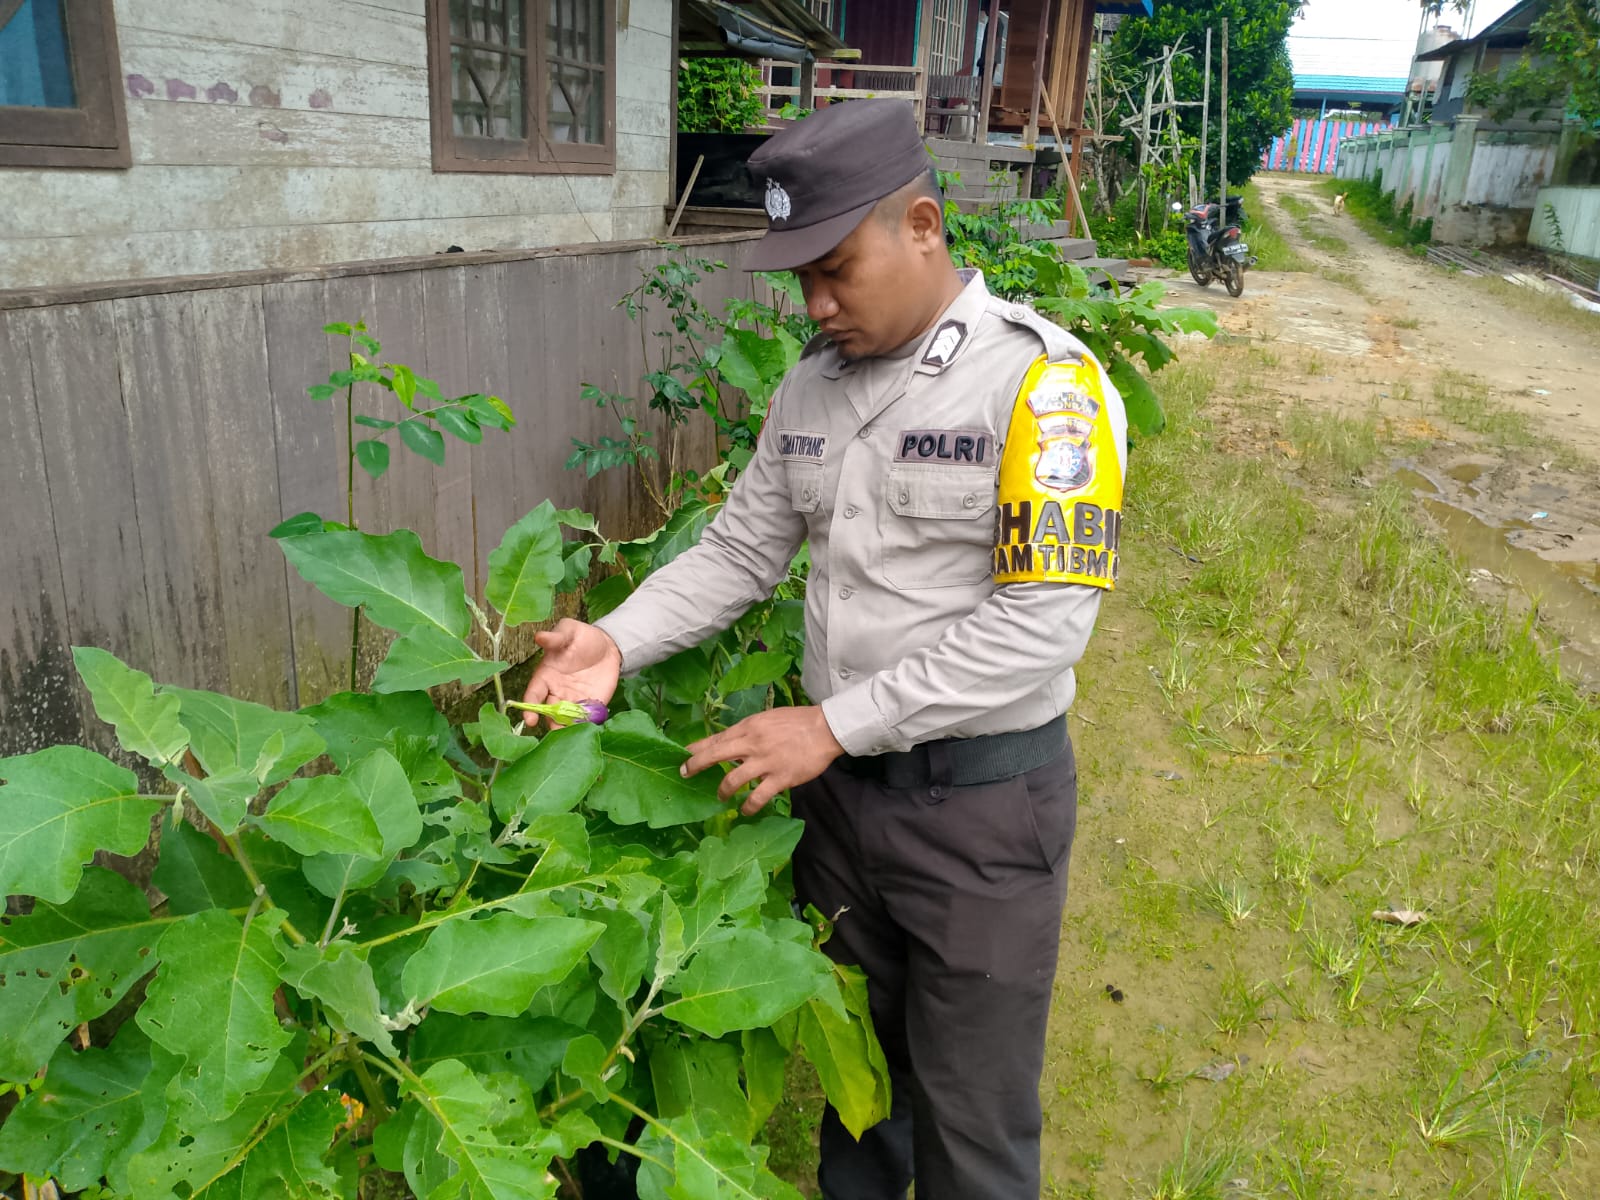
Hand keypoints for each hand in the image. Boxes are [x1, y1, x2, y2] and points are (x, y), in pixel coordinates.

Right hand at [521, 619, 621, 726]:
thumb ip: (555, 637)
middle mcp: (557, 692)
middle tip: (555, 728)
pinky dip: (584, 725)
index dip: (529, 707)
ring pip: (565, 720)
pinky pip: (585, 718)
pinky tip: (587, 728)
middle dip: (550, 722)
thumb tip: (540, 636)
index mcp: (546, 676)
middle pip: (549, 712)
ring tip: (570, 731)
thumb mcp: (568, 631)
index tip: (530, 719)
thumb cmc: (582, 637)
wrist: (608, 645)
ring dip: (566, 727)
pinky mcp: (591, 705)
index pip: (534, 694)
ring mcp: (574, 700)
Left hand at [682, 707, 843, 815]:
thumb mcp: (767, 719)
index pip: (716, 738)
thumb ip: (749, 732)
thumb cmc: (797, 722)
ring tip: (720, 797)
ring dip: (722, 790)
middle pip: (715, 755)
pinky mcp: (780, 778)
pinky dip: (748, 806)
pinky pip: (757, 796)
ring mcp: (765, 762)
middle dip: (696, 765)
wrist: (824, 729)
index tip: (683, 755)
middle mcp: (752, 744)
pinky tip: (745, 810)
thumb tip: (732, 745)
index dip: (697, 748)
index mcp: (749, 727)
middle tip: (685, 773)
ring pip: (733, 780)